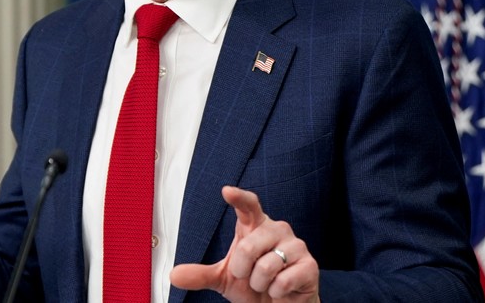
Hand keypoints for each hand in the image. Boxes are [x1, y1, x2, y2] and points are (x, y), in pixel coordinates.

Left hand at [170, 186, 319, 301]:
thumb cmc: (254, 285)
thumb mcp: (225, 279)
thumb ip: (201, 275)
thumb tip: (174, 275)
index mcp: (255, 226)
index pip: (249, 205)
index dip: (238, 198)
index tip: (226, 191)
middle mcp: (277, 229)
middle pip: (248, 246)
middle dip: (242, 270)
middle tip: (249, 277)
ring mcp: (296, 245)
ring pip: (266, 265)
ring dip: (260, 284)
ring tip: (267, 284)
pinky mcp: (310, 265)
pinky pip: (283, 280)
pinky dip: (276, 292)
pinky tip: (281, 290)